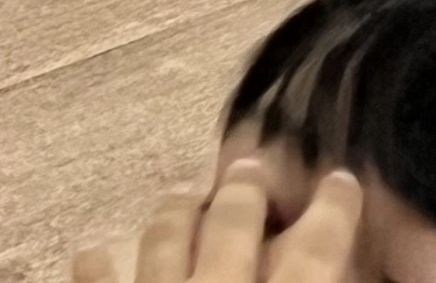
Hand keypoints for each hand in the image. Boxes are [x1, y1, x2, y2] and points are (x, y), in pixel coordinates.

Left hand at [76, 165, 361, 282]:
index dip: (333, 213)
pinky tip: (93, 247)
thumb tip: (338, 269)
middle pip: (231, 228)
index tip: (342, 179)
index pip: (315, 255)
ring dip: (175, 211)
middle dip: (243, 192)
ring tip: (183, 188)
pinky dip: (97, 262)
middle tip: (252, 165)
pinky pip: (97, 278)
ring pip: (163, 239)